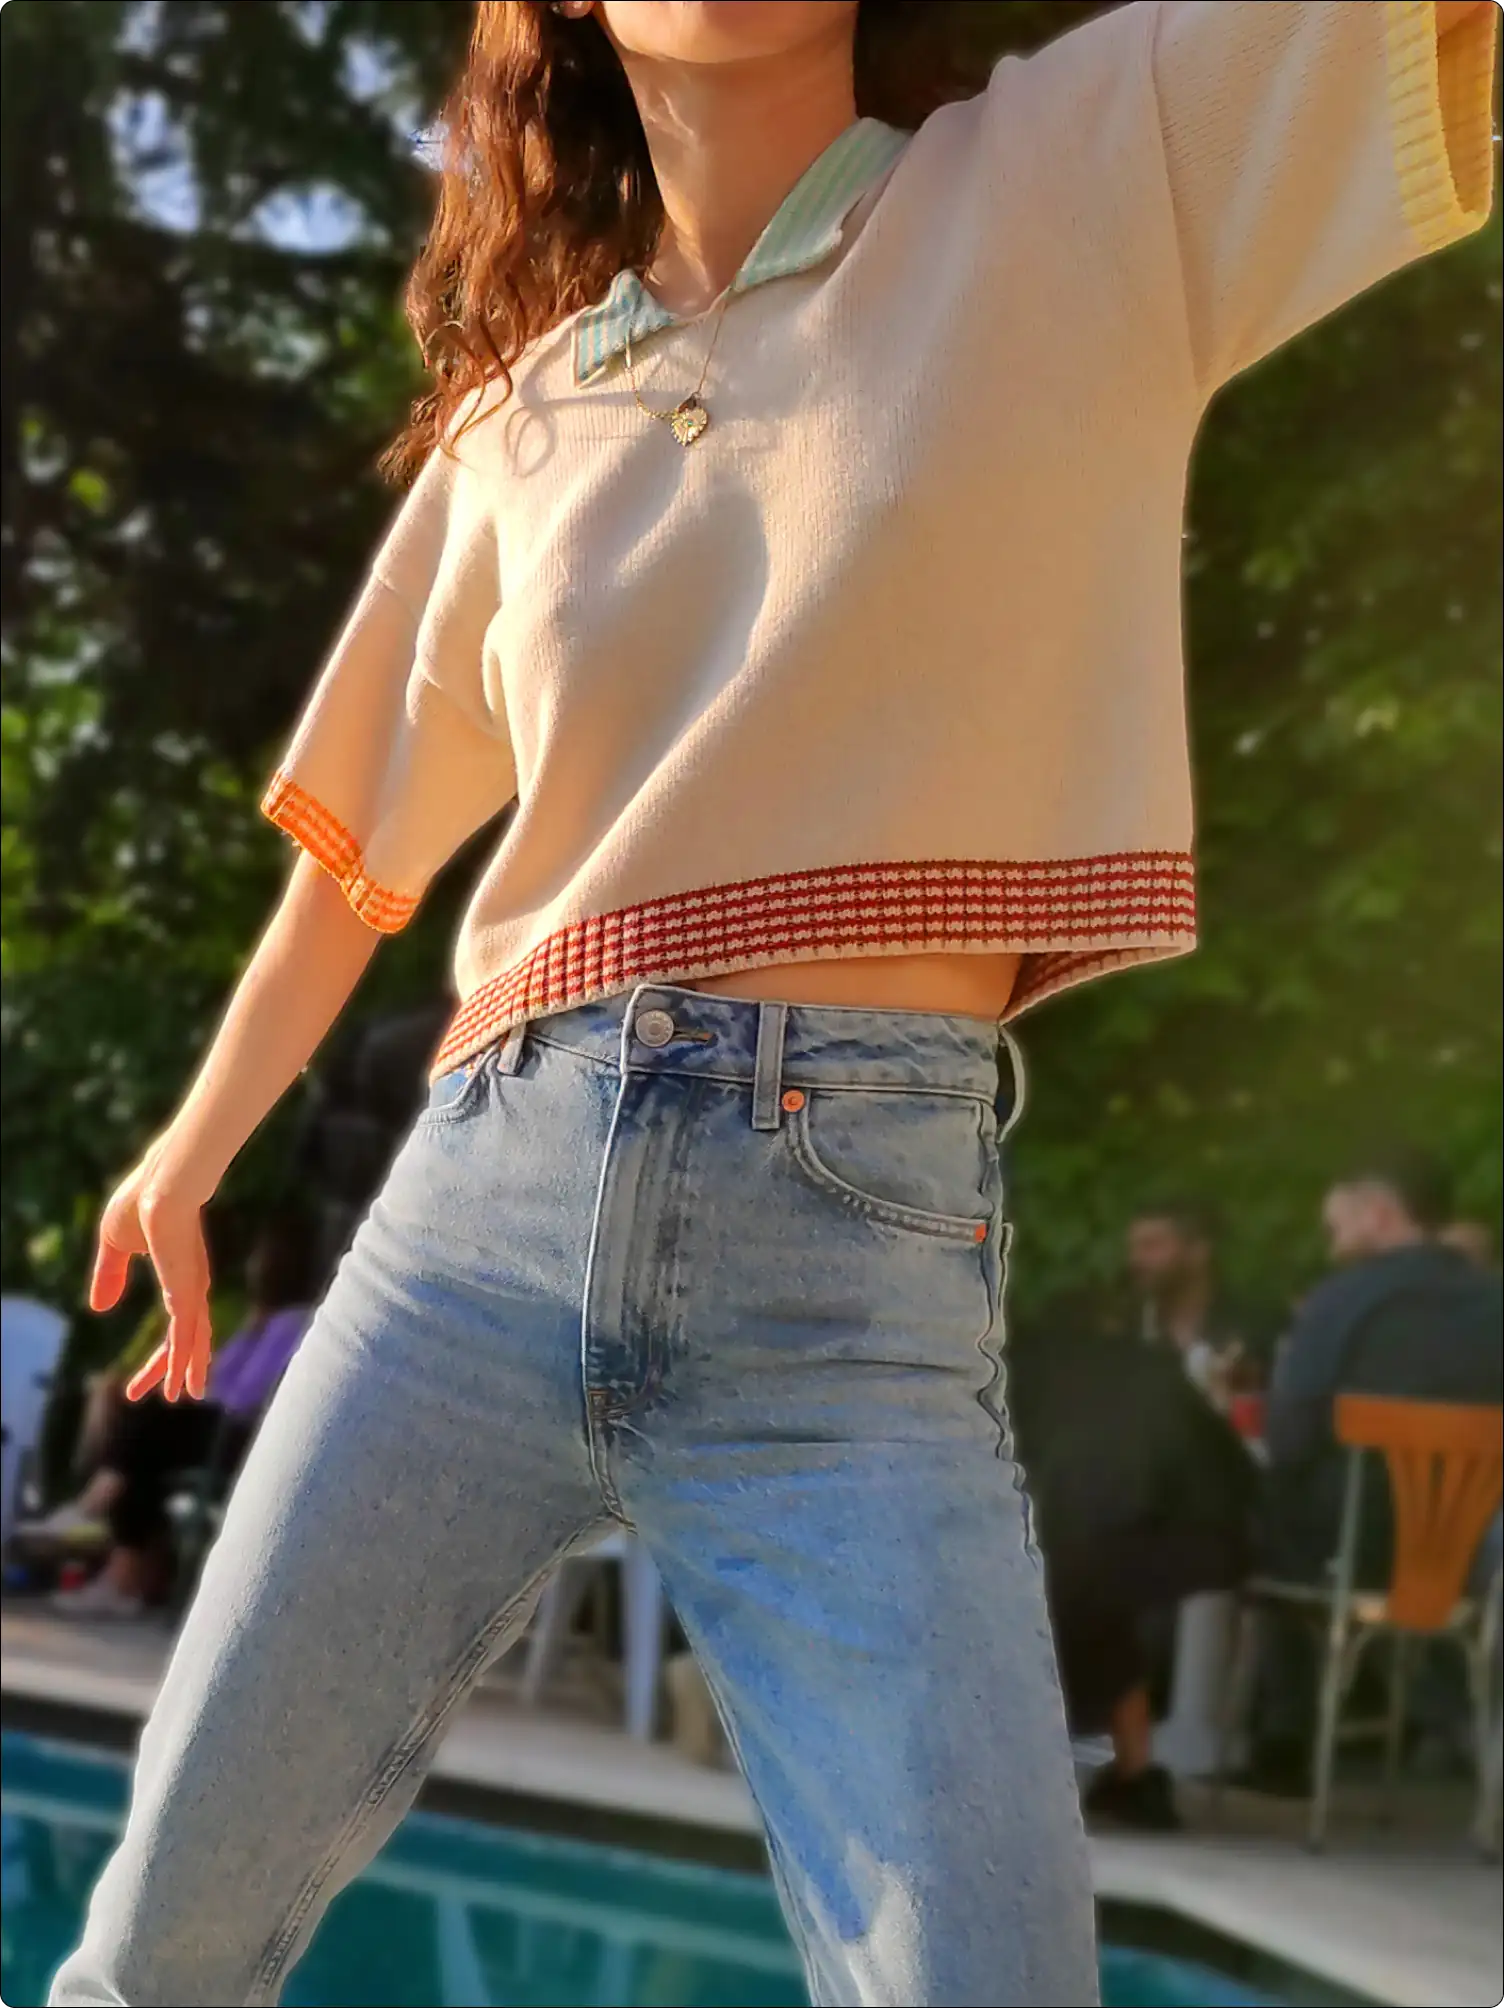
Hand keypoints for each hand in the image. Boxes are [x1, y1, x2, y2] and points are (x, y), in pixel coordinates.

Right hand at [90, 1143, 215, 1403]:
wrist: (161, 1184)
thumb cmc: (140, 1200)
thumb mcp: (115, 1242)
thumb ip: (108, 1274)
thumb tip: (98, 1308)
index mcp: (180, 1275)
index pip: (176, 1324)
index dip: (164, 1353)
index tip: (146, 1375)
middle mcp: (192, 1286)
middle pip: (188, 1338)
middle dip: (175, 1369)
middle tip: (172, 1397)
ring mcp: (192, 1288)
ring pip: (192, 1340)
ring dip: (186, 1370)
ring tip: (186, 1397)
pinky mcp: (187, 1289)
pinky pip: (187, 1332)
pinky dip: (185, 1358)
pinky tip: (183, 1380)